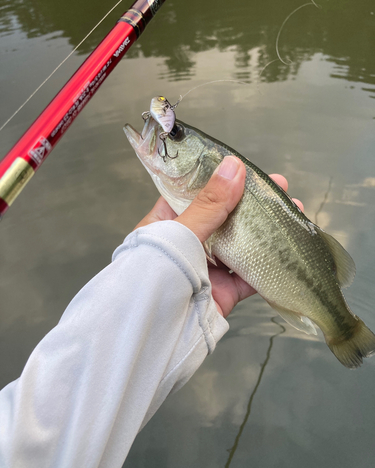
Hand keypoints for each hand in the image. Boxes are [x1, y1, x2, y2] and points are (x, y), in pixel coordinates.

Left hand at [134, 157, 303, 317]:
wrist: (156, 331)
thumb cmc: (157, 271)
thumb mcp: (181, 231)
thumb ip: (209, 204)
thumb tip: (234, 167)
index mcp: (168, 223)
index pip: (197, 195)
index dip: (223, 180)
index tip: (248, 168)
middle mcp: (189, 244)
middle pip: (226, 218)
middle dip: (253, 203)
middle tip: (281, 187)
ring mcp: (208, 269)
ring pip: (242, 244)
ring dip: (267, 229)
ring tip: (294, 210)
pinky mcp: (225, 292)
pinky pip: (250, 275)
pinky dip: (270, 262)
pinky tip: (291, 244)